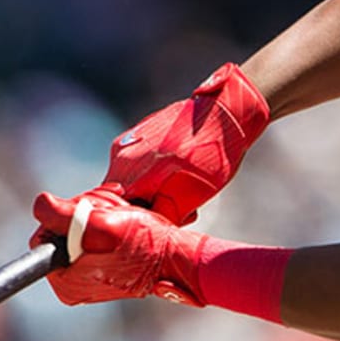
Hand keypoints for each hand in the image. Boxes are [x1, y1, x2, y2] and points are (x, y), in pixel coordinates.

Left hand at [30, 186, 208, 306]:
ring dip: (99, 215)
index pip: (44, 234)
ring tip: (122, 215)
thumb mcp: (102, 223)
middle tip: (111, 210)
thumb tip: (39, 204)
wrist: (178, 258)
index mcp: (65, 281)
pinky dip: (106, 225)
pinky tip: (124, 223)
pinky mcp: (102, 272)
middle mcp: (72, 285)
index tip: (91, 212)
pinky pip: (92, 239)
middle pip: (61, 231)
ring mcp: (87, 280)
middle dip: (84, 213)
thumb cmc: (145, 243)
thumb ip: (62, 214)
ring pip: (78, 231)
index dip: (64, 214)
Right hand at [102, 63, 268, 224]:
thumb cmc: (212, 154)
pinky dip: (153, 175)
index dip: (135, 224)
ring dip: (151, 191)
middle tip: (179, 211)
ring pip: (130, 180)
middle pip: (121, 196)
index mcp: (128, 171)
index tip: (160, 224)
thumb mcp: (191, 196)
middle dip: (147, 208)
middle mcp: (120, 155)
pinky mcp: (138, 134)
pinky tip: (179, 172)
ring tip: (183, 190)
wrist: (225, 111)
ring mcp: (128, 141)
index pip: (114, 211)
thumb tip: (148, 229)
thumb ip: (164, 214)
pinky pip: (136, 164)